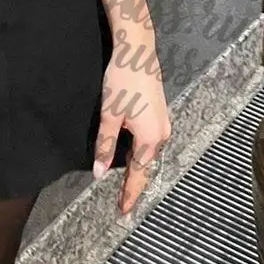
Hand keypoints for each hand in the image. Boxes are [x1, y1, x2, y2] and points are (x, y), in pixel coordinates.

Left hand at [93, 37, 171, 216]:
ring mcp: (164, 122)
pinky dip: (141, 149)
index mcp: (150, 139)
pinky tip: (131, 150)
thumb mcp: (110, 115)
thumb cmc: (122, 81)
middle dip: (134, 182)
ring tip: (125, 180)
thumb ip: (106, 145)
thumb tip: (100, 172)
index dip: (129, 195)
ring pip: (149, 151)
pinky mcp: (161, 111)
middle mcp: (162, 134)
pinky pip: (150, 139)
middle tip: (122, 200)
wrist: (137, 50)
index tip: (123, 212)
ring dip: (138, 165)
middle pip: (146, 165)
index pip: (138, 175)